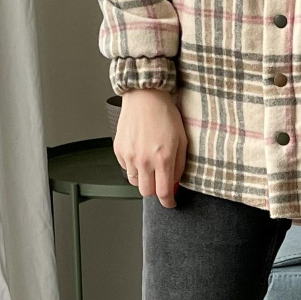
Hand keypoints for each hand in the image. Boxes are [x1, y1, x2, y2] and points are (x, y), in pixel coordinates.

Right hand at [114, 89, 186, 207]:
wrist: (145, 96)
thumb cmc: (165, 113)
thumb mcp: (182, 139)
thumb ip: (179, 165)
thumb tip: (176, 183)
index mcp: (162, 159)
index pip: (164, 193)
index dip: (169, 202)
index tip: (171, 203)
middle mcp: (144, 161)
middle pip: (147, 193)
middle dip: (156, 190)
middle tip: (161, 180)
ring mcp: (129, 156)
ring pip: (135, 182)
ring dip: (144, 178)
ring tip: (151, 162)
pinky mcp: (119, 150)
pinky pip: (126, 168)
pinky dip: (134, 166)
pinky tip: (141, 152)